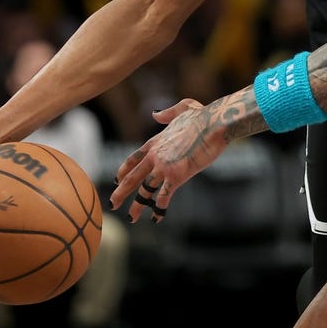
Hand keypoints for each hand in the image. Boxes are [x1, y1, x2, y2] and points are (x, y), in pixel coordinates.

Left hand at [110, 98, 232, 222]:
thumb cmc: (203, 116)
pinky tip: (156, 218)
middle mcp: (155, 156)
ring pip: (144, 190)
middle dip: (121, 192)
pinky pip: (164, 196)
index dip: (124, 171)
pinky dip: (159, 209)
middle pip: (132, 178)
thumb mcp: (182, 108)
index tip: (117, 180)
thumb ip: (167, 113)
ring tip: (131, 218)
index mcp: (155, 142)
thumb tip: (155, 114)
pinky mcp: (177, 176)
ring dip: (137, 206)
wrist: (214, 124)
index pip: (133, 159)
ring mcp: (164, 167)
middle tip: (112, 204)